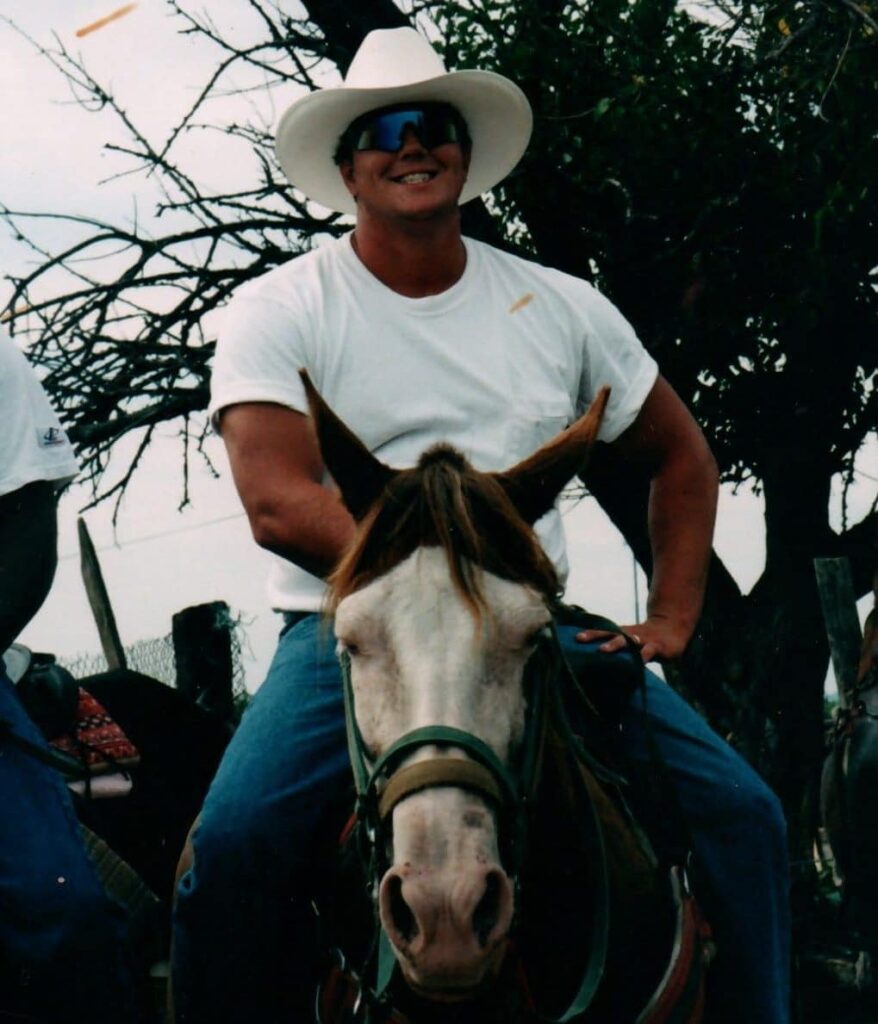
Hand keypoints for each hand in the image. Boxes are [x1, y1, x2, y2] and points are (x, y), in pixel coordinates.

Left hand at [575, 615, 690, 663]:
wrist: (672, 628)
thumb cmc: (645, 640)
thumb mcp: (630, 643)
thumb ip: (616, 651)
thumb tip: (596, 664)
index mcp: (622, 633)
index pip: (602, 632)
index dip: (588, 634)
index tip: (573, 637)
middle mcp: (630, 635)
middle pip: (609, 633)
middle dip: (594, 636)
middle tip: (579, 639)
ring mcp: (643, 639)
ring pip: (626, 641)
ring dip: (614, 644)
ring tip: (602, 650)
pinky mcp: (657, 646)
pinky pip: (648, 652)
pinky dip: (641, 657)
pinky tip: (636, 663)